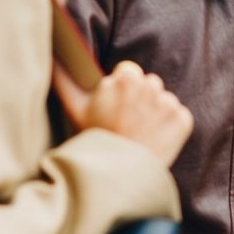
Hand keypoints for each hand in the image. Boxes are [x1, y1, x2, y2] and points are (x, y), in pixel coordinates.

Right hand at [58, 60, 192, 166]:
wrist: (118, 174)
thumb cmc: (94, 138)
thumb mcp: (74, 108)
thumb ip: (63, 79)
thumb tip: (50, 58)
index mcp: (126, 77)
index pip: (129, 74)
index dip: (121, 93)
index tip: (114, 110)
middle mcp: (150, 85)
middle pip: (148, 85)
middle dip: (139, 101)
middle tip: (126, 123)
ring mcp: (169, 104)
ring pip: (163, 101)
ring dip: (155, 114)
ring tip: (139, 133)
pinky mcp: (183, 120)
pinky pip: (179, 117)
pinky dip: (170, 128)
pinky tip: (155, 140)